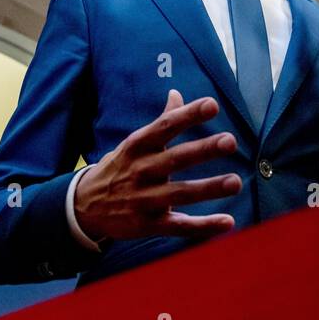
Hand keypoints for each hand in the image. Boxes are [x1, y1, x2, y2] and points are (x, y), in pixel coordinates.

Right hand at [73, 90, 241, 241]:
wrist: (83, 207)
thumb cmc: (119, 168)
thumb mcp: (134, 143)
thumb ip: (161, 121)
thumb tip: (177, 93)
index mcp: (138, 146)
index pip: (165, 127)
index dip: (188, 116)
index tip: (212, 105)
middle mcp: (141, 171)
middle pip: (175, 159)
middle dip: (203, 150)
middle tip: (230, 141)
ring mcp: (143, 200)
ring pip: (180, 193)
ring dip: (208, 188)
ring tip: (235, 182)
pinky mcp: (147, 225)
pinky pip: (179, 226)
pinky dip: (203, 226)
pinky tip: (227, 222)